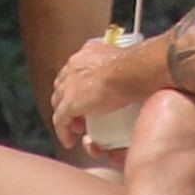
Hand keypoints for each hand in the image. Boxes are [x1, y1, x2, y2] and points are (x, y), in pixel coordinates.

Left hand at [51, 37, 158, 153]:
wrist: (132, 72)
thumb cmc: (136, 66)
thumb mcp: (124, 59)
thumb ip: (121, 63)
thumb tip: (130, 72)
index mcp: (85, 53)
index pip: (74, 70)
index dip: (76, 86)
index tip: (85, 97)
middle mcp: (73, 67)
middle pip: (62, 86)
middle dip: (68, 100)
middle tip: (80, 114)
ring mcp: (69, 85)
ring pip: (59, 104)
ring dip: (66, 116)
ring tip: (78, 128)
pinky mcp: (69, 103)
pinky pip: (60, 122)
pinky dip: (63, 132)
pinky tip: (70, 141)